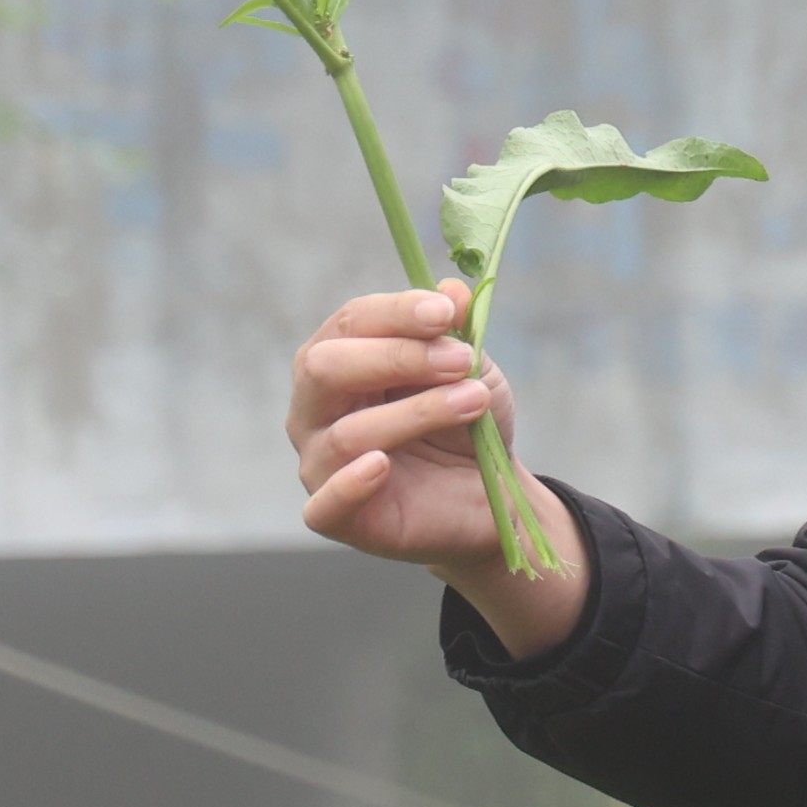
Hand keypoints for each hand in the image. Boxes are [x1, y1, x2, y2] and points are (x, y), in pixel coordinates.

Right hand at [286, 286, 583, 656]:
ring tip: (473, 401)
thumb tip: (453, 289)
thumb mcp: (471, 370)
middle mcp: (315, 409)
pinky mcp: (334, 517)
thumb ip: (456, 332)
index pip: (350, 322)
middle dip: (399, 357)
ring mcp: (319, 463)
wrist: (490, 492)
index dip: (397, 312)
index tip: (448, 312)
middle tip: (462, 360)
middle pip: (326, 368)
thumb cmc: (466, 421)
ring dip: (417, 412)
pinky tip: (382, 464)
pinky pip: (325, 504)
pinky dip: (350, 483)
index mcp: (340, 360)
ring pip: (347, 432)